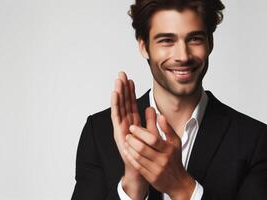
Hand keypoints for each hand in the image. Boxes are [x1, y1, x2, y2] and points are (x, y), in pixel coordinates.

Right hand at [111, 71, 147, 198]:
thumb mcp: (151, 132)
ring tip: (118, 80)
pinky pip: (116, 115)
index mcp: (133, 122)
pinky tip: (115, 94)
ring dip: (118, 93)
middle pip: (124, 102)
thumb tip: (152, 107)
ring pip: (119, 106)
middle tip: (121, 74)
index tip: (130, 79)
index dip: (130, 92)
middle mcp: (125, 123)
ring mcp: (121, 127)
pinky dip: (115, 104)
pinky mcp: (118, 132)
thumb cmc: (146, 152)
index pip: (131, 103)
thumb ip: (151, 120)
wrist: (141, 167)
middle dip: (123, 88)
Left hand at [124, 107, 195, 198]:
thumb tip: (161, 116)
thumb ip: (168, 129)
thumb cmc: (175, 159)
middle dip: (132, 140)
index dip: (140, 132)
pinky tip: (127, 152)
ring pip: (138, 157)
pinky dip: (130, 158)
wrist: (178, 182)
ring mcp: (156, 169)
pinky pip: (137, 166)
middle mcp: (162, 160)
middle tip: (128, 135)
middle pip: (143, 148)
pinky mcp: (150, 177)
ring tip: (127, 142)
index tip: (133, 127)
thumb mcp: (176, 142)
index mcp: (168, 149)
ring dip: (130, 148)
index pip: (153, 139)